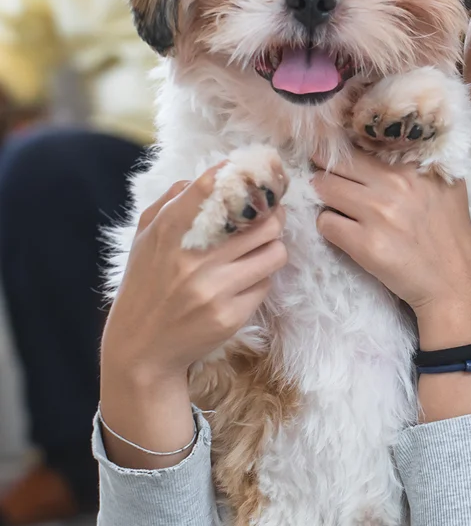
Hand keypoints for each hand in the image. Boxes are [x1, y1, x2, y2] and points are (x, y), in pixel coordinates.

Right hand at [101, 164, 288, 388]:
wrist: (141, 350)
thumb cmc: (145, 287)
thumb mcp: (145, 239)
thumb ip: (171, 203)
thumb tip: (207, 177)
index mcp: (169, 232)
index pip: (210, 189)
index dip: (240, 176)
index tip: (255, 175)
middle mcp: (193, 259)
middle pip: (265, 222)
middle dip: (274, 217)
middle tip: (272, 217)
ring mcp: (214, 289)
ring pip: (275, 252)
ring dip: (273, 248)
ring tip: (261, 249)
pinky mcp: (231, 315)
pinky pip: (266, 284)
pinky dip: (260, 279)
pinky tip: (244, 281)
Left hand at [312, 150, 470, 347]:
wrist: (453, 280)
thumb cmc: (450, 231)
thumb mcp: (447, 183)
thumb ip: (420, 159)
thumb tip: (383, 140)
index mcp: (412, 165)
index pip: (361, 141)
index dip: (344, 147)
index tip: (337, 153)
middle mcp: (394, 184)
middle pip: (335, 162)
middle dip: (325, 168)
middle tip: (328, 177)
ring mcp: (377, 214)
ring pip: (323, 188)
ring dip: (325, 197)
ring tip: (337, 205)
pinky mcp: (364, 244)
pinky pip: (325, 223)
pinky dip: (329, 225)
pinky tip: (345, 230)